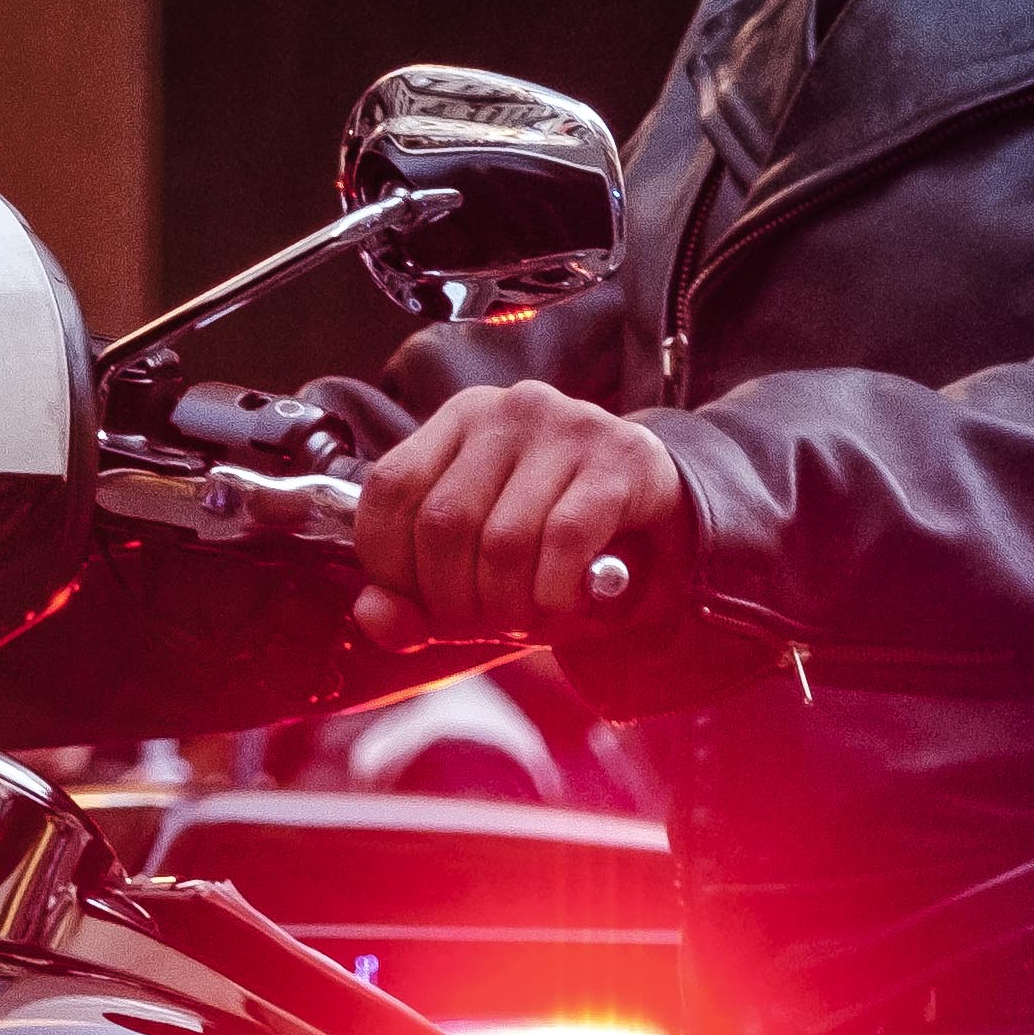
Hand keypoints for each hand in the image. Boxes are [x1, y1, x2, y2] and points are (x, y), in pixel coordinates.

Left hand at [348, 381, 685, 648]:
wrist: (661, 531)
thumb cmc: (551, 553)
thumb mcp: (472, 582)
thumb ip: (411, 603)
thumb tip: (371, 614)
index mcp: (456, 421)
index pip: (387, 491)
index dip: (393, 567)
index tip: (428, 602)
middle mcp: (507, 409)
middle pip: (443, 523)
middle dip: (457, 601)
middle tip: (488, 625)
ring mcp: (567, 425)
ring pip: (503, 540)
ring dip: (510, 607)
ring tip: (528, 619)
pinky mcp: (621, 458)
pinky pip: (564, 541)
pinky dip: (555, 593)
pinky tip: (564, 603)